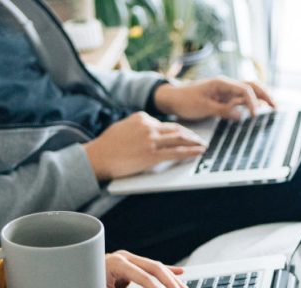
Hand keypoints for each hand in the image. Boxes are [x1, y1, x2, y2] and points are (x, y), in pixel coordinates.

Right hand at [83, 112, 206, 179]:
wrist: (97, 157)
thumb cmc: (107, 146)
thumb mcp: (123, 127)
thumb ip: (139, 127)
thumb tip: (152, 131)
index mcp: (141, 117)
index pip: (165, 124)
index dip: (179, 131)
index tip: (187, 135)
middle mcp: (148, 126)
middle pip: (176, 129)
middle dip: (191, 135)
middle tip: (201, 140)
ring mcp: (151, 140)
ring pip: (179, 139)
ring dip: (195, 142)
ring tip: (203, 146)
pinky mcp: (152, 154)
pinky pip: (176, 152)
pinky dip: (190, 152)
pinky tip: (198, 152)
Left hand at [105, 250, 188, 287]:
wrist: (71, 280)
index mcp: (116, 263)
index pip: (144, 277)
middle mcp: (123, 257)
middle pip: (154, 268)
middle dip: (170, 283)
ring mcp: (127, 258)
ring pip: (155, 266)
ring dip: (170, 278)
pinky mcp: (130, 263)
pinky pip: (151, 267)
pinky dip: (165, 271)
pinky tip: (178, 273)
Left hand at [154, 77, 275, 120]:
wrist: (172, 98)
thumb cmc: (184, 101)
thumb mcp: (203, 107)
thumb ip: (223, 110)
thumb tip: (241, 115)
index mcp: (222, 83)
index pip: (244, 90)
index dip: (252, 102)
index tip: (256, 115)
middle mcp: (226, 85)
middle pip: (252, 86)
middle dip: (265, 95)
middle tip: (276, 107)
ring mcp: (226, 91)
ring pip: (249, 91)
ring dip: (261, 98)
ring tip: (272, 108)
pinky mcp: (225, 98)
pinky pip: (241, 99)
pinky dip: (252, 103)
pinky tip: (258, 111)